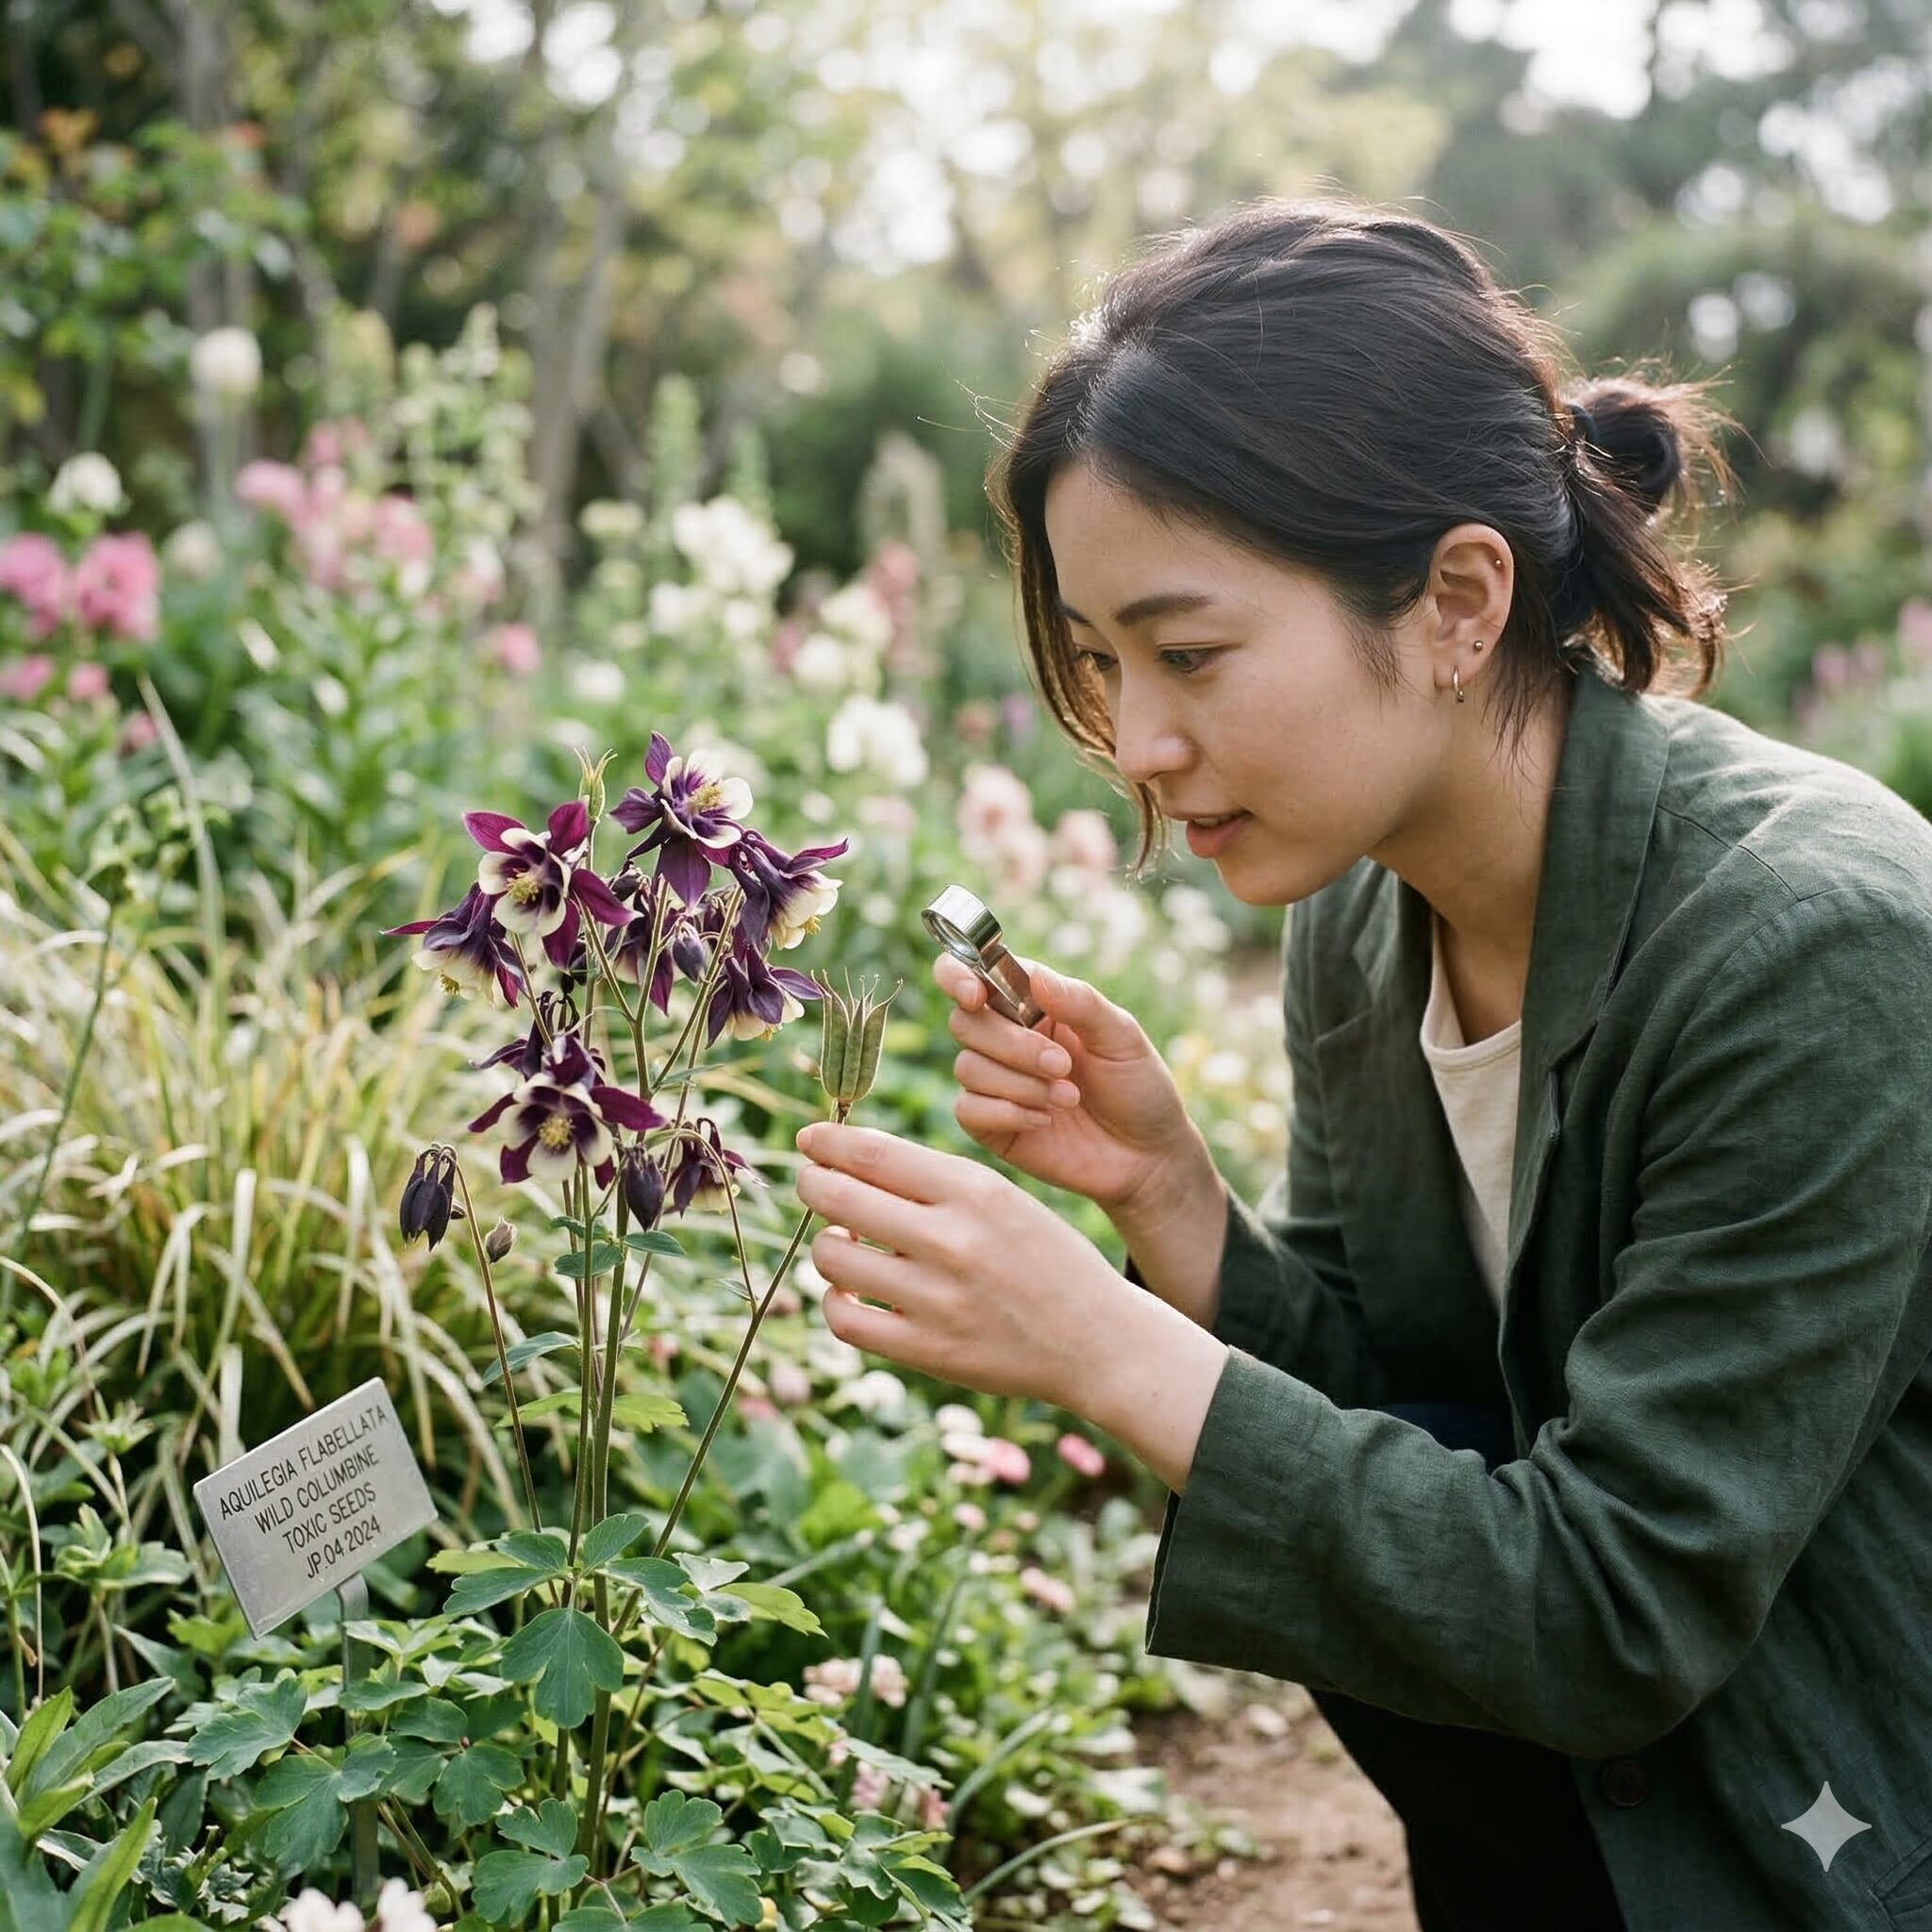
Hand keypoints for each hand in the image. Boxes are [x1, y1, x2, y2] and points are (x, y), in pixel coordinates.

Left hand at [791, 1120, 1127, 1406]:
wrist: (1096, 1341)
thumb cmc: (1044, 1259)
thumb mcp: (1004, 1199)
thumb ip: (933, 1181)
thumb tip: (845, 1162)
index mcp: (974, 1191)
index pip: (872, 1153)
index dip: (826, 1143)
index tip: (810, 1140)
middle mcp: (952, 1240)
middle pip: (838, 1197)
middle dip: (812, 1183)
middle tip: (812, 1183)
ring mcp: (936, 1300)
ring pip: (832, 1256)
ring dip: (828, 1243)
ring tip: (848, 1240)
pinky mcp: (927, 1350)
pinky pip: (844, 1318)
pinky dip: (836, 1299)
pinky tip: (852, 1289)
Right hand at [935, 951, 1203, 1215]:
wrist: (1147, 1156)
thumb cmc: (1138, 1087)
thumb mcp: (1121, 1036)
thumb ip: (1079, 1002)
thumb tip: (1036, 976)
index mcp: (1032, 1005)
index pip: (973, 974)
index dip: (958, 977)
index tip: (976, 995)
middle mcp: (1006, 1039)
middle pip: (965, 1022)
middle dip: (1013, 1045)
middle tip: (1063, 1066)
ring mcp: (995, 1083)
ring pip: (967, 1067)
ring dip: (1021, 1084)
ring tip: (1068, 1098)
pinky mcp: (991, 1125)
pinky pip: (968, 1109)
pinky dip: (1008, 1112)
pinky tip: (1046, 1122)